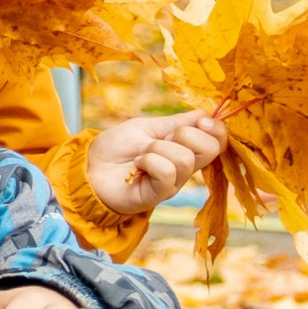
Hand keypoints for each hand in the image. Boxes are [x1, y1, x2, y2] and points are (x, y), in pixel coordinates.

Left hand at [80, 109, 224, 218]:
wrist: (90, 167)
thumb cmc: (116, 147)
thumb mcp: (148, 127)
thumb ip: (177, 123)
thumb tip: (204, 114)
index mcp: (184, 149)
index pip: (217, 141)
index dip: (216, 129)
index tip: (200, 121)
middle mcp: (184, 169)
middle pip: (210, 149)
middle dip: (186, 134)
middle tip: (161, 139)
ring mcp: (172, 183)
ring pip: (184, 158)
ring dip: (157, 149)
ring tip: (141, 155)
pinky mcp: (158, 195)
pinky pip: (167, 172)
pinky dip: (149, 161)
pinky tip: (137, 166)